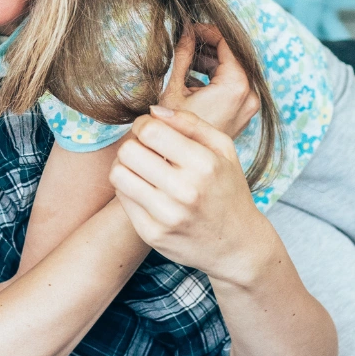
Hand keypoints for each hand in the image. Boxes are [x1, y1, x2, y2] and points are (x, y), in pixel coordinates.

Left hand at [109, 106, 272, 286]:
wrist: (236, 244)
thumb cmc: (228, 190)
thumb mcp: (224, 150)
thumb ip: (191, 124)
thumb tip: (153, 110)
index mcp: (205, 165)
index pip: (150, 131)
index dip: (143, 125)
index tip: (150, 130)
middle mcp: (185, 191)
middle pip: (128, 151)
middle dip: (133, 144)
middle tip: (145, 150)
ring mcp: (166, 216)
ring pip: (118, 174)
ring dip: (125, 166)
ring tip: (141, 167)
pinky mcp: (151, 234)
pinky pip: (122, 198)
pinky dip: (129, 188)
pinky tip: (145, 189)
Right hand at [159, 24, 259, 139]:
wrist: (178, 165)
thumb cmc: (173, 131)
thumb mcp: (174, 88)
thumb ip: (184, 55)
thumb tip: (186, 32)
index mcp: (236, 86)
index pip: (228, 44)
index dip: (208, 31)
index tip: (189, 28)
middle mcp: (249, 96)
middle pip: (232, 57)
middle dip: (208, 47)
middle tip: (185, 40)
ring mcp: (247, 107)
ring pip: (232, 72)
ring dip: (209, 62)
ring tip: (184, 59)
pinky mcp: (241, 114)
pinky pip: (232, 87)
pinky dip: (214, 78)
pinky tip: (190, 79)